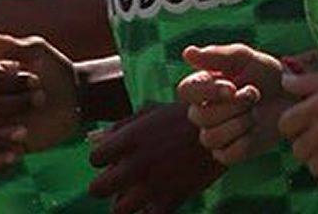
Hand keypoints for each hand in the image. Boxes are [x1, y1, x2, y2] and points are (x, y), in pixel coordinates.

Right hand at [0, 29, 76, 168]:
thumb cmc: (56, 70)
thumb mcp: (39, 52)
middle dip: (13, 103)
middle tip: (42, 97)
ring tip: (24, 133)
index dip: (9, 82)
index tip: (36, 79)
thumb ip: (10, 45)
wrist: (78, 96)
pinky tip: (12, 157)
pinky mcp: (9, 147)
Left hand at [88, 102, 226, 213]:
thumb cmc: (186, 116)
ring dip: (124, 203)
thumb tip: (92, 139)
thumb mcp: (153, 113)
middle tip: (119, 182)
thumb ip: (121, 126)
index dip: (103, 159)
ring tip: (135, 195)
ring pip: (118, 210)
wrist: (226, 126)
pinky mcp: (173, 199)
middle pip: (97, 189)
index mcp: (130, 138)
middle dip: (105, 186)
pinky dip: (149, 211)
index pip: (95, 158)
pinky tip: (156, 201)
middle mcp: (137, 163)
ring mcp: (154, 184)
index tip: (114, 158)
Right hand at [176, 44, 291, 165]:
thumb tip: (187, 52)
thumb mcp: (247, 59)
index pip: (186, 90)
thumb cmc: (267, 74)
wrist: (293, 97)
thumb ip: (218, 55)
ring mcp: (215, 134)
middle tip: (254, 94)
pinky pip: (226, 154)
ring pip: (210, 138)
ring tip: (255, 112)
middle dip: (233, 105)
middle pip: (200, 117)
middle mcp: (203, 112)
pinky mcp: (229, 153)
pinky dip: (245, 141)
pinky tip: (256, 129)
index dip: (207, 91)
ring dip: (240, 123)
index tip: (231, 87)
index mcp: (203, 86)